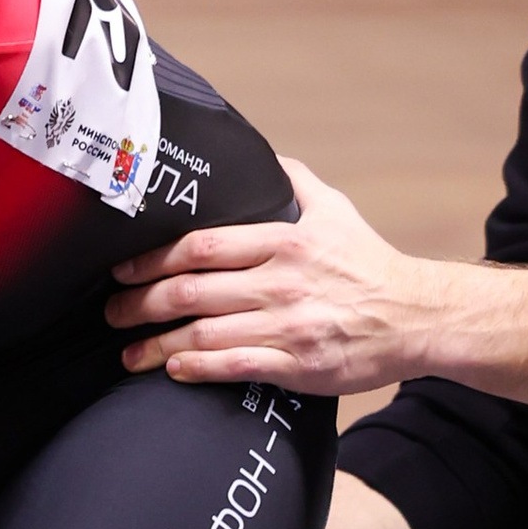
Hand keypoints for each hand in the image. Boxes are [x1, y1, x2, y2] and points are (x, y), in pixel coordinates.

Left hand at [108, 160, 429, 396]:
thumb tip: (261, 158)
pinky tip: (172, 370)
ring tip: (128, 353)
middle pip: (192, 290)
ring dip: (157, 345)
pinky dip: (197, 369)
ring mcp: (289, 325)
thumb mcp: (336, 209)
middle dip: (142, 303)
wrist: (415, 316)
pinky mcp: (299, 364)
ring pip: (205, 333)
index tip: (123, 269)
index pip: (203, 245)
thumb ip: (294, 182)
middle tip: (112, 313)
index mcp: (285, 240)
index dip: (153, 258)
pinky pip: (236, 366)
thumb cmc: (371, 264)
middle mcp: (282, 281)